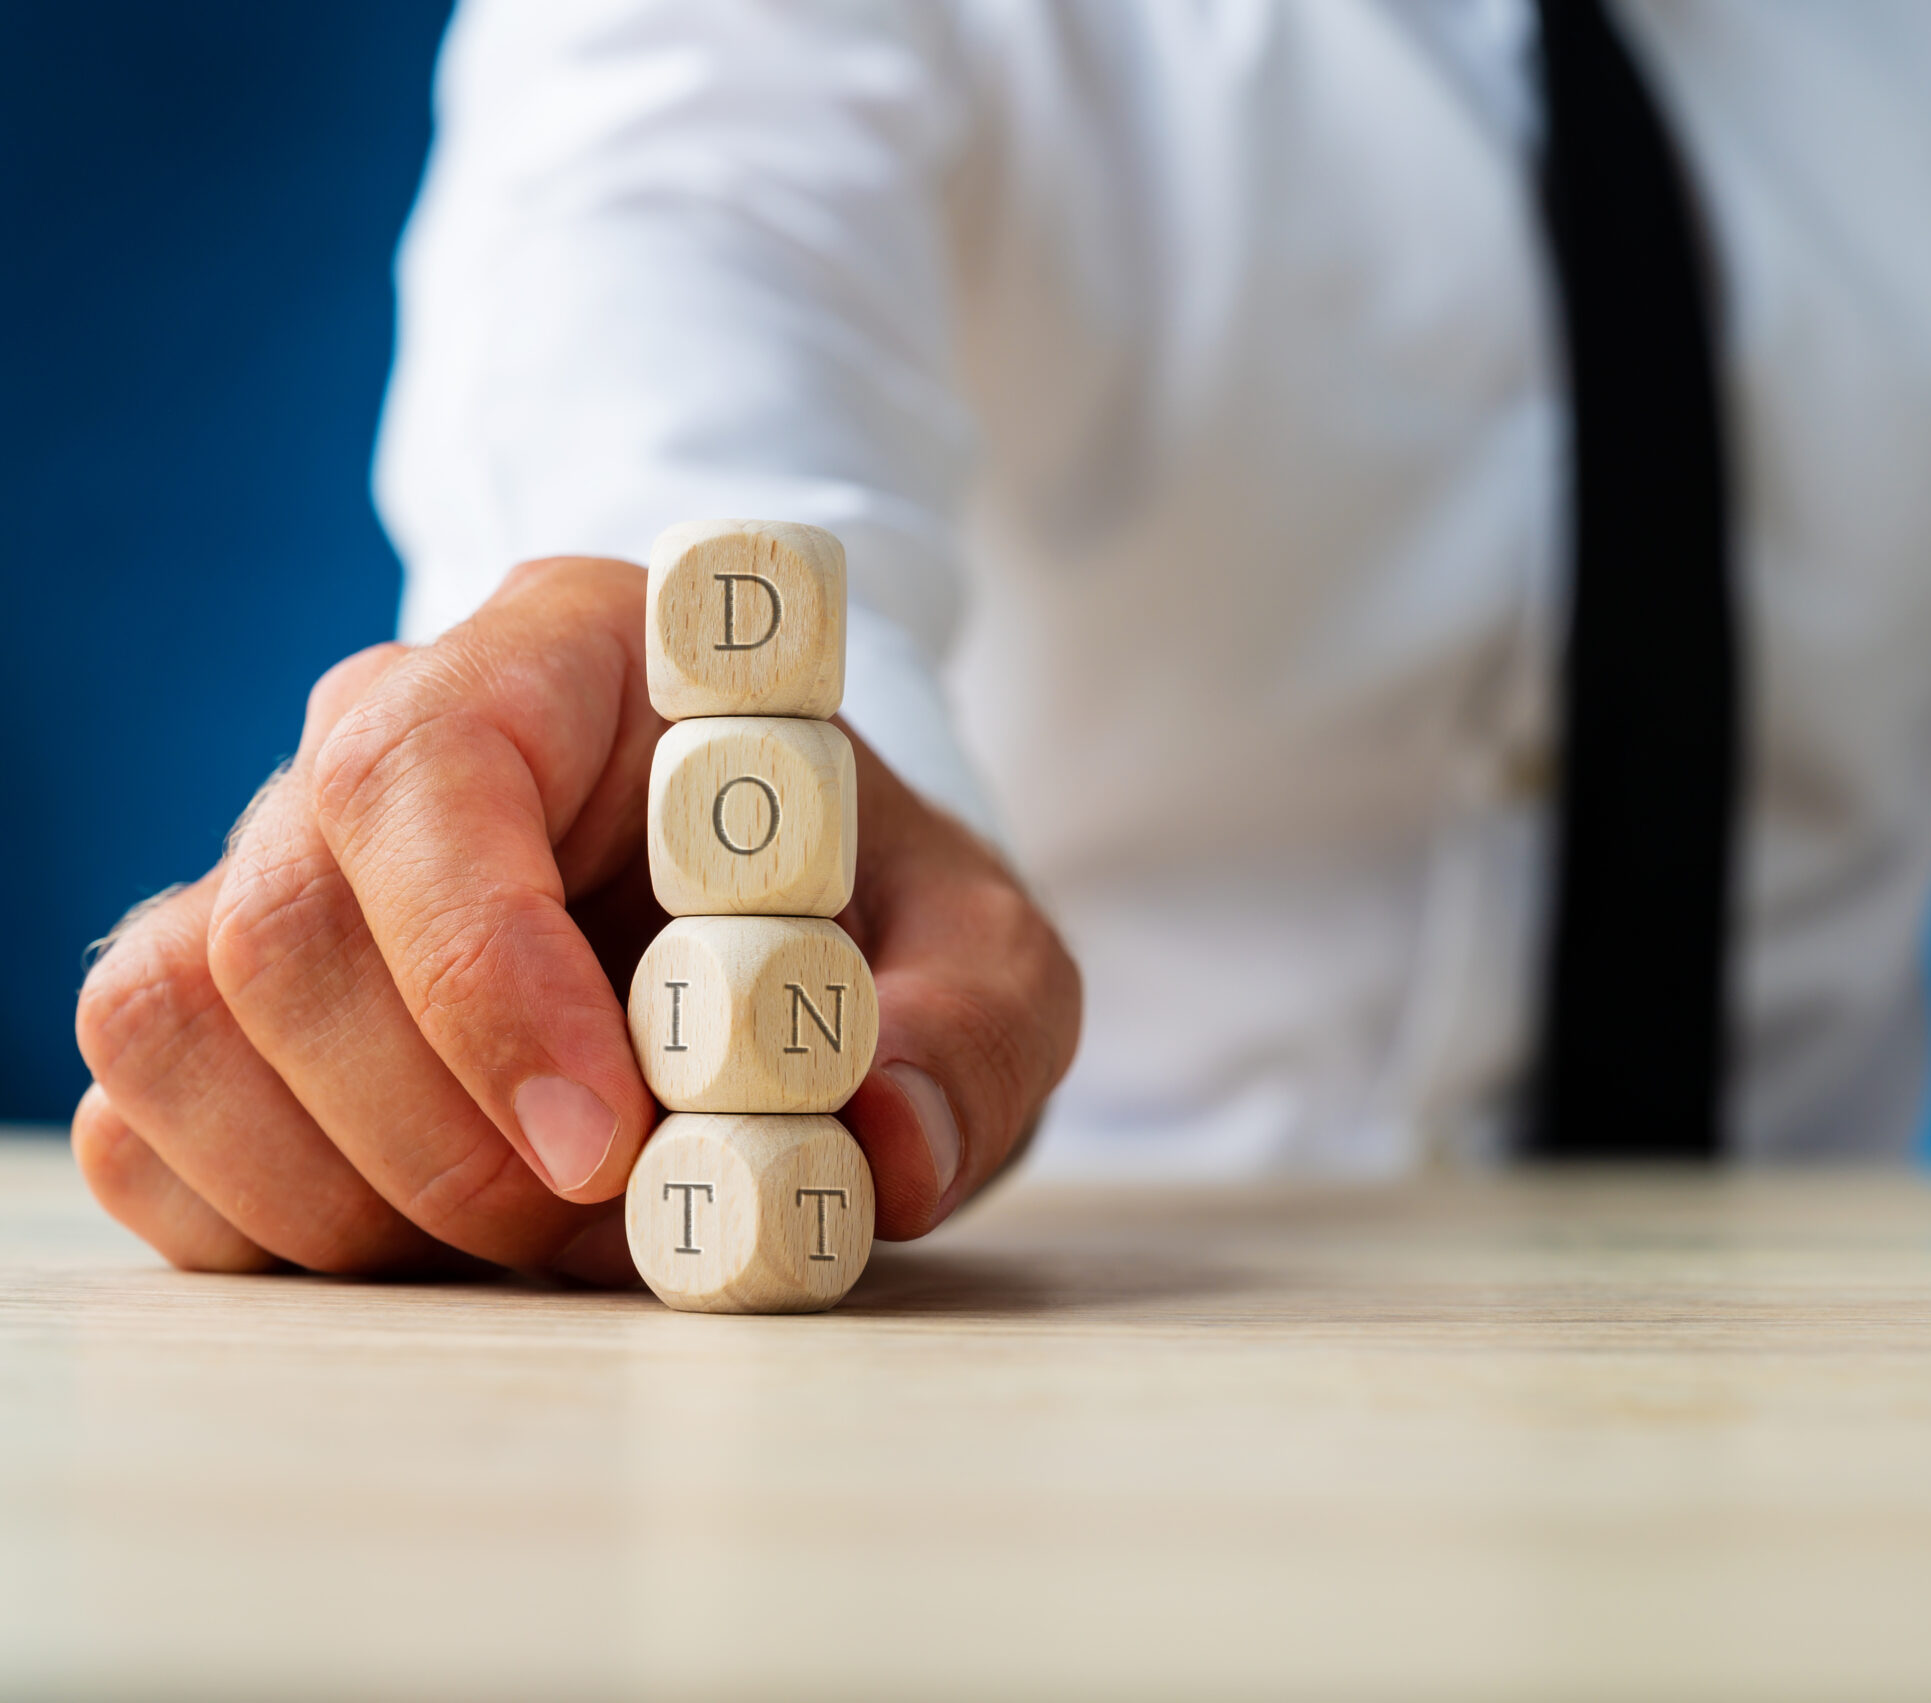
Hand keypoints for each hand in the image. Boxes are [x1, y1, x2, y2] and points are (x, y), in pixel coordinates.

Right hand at [73, 556, 1079, 1278]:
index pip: (423, 768)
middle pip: (280, 923)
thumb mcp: (989, 961)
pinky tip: (430, 1242)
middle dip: (439, 1134)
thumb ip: (973, 1034)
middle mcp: (383, 737)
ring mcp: (275, 868)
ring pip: (172, 1021)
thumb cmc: (872, 916)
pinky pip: (141, 1122)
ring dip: (347, 1195)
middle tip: (604, 1228)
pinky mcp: (222, 1007)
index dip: (481, 971)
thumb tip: (885, 1143)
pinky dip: (268, 1225)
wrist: (787, 936)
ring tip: (541, 1241)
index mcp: (569, 655)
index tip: (605, 1146)